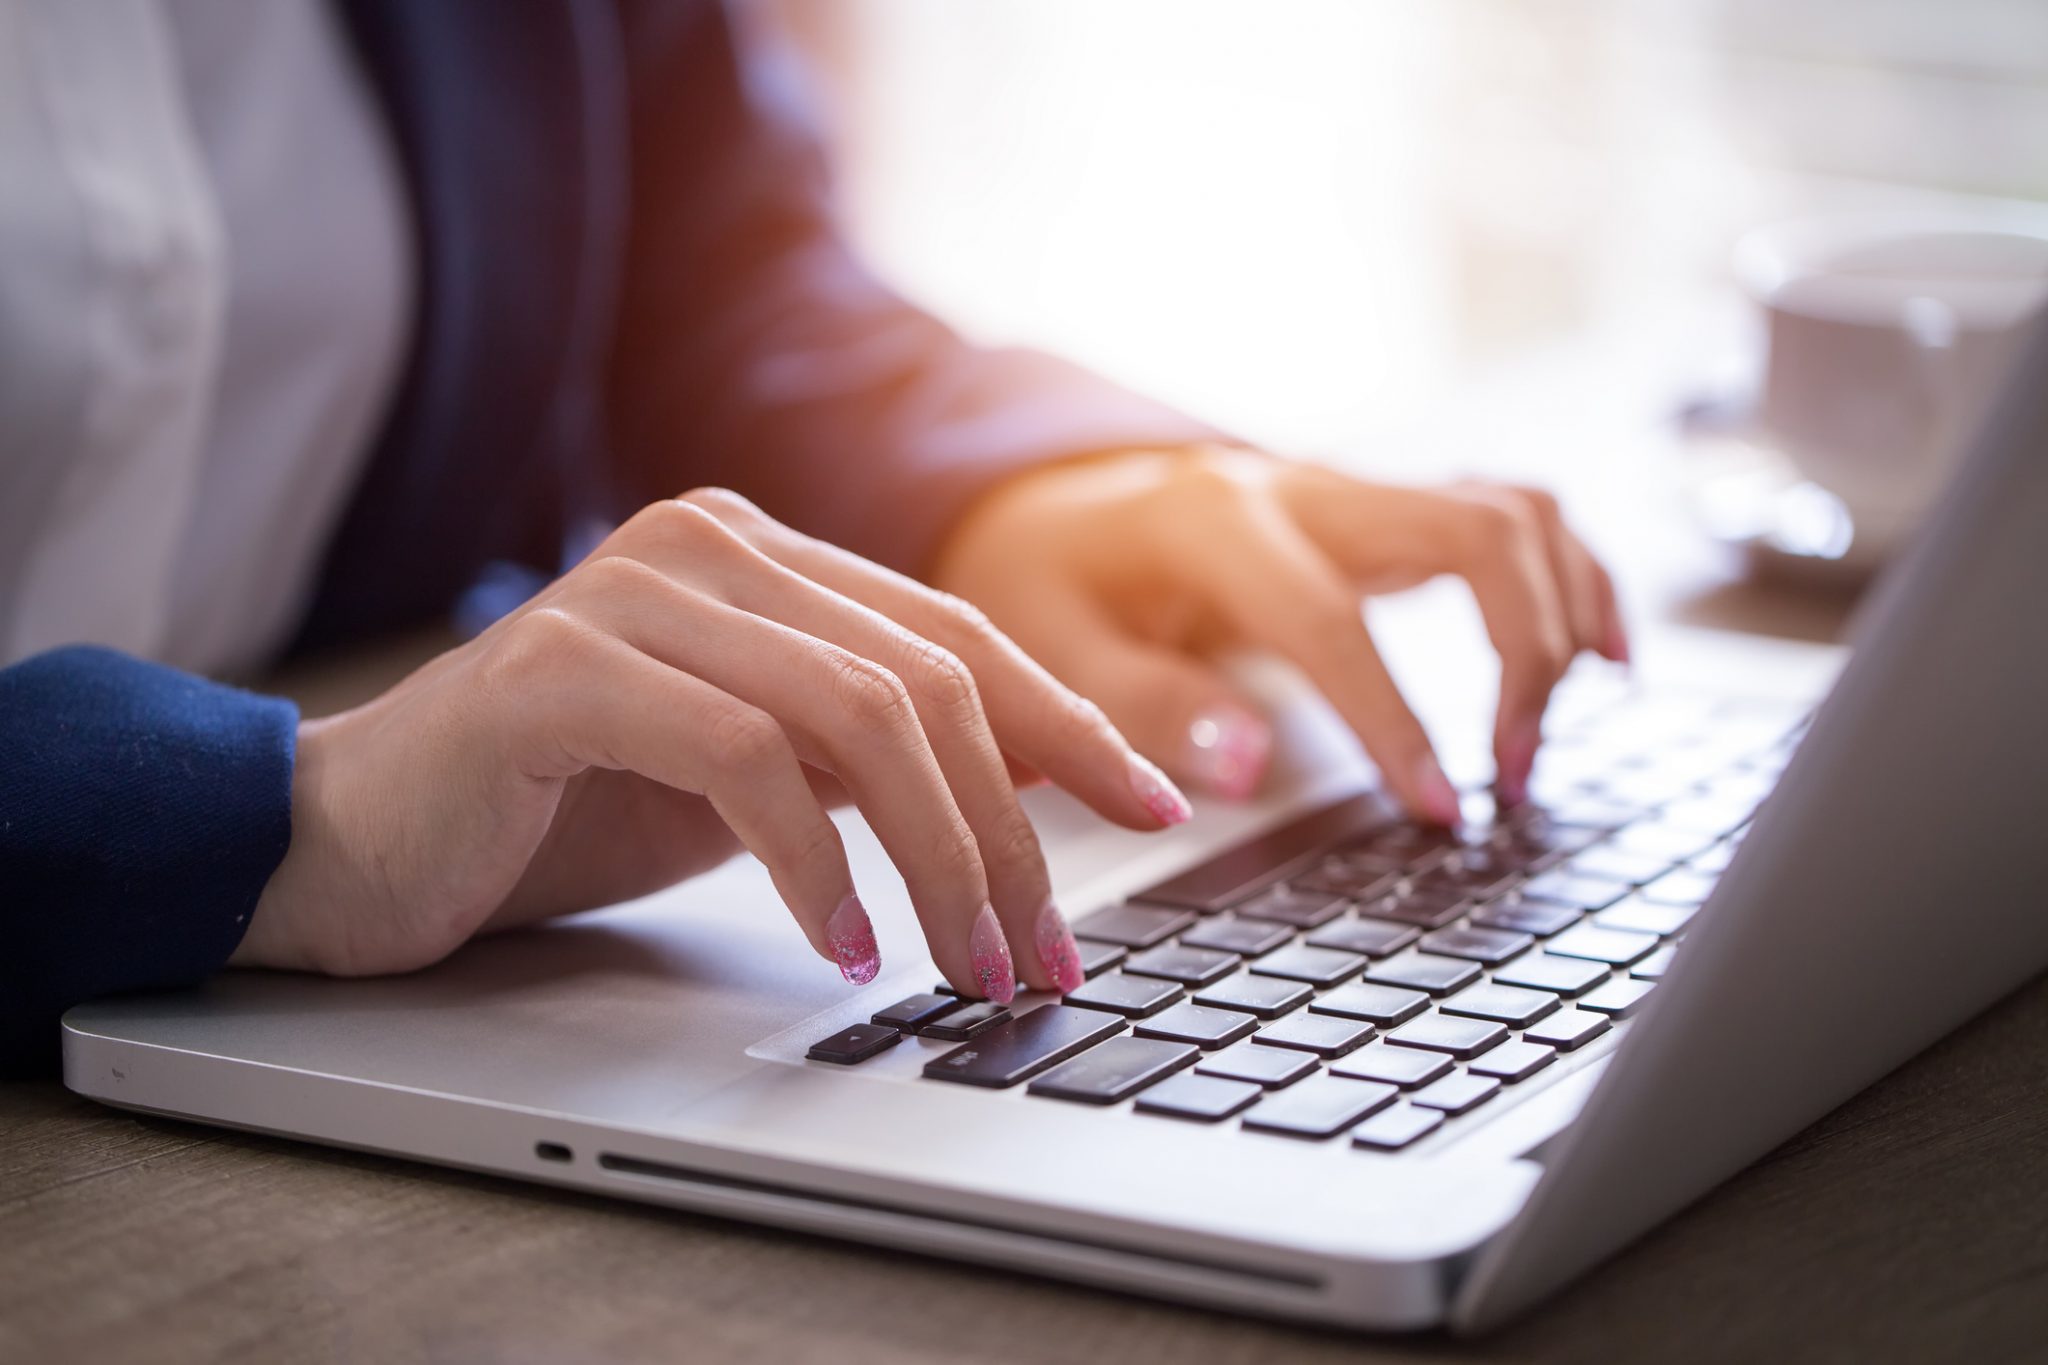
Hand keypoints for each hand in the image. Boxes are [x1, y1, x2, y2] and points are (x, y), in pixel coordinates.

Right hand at [232, 490, 1190, 999]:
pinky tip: (844, 944)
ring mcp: (632, 594)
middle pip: (928, 679)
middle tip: (1045, 952)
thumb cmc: (563, 807)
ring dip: (938, 860)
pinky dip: (814, 864)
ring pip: (857, 713)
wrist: (359, 836)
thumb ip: (867, 755)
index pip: (957, 635)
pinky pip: (742, 757)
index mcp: (766, 557)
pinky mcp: (559, 668)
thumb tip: (1031, 790)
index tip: (1156, 804)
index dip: (1067, 725)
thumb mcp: (754, 775)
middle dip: (1010, 831)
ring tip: (970, 967)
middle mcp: (710, 546)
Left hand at [931, 447, 1626, 821]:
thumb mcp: (1050, 647)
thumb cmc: (1047, 583)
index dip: (1395, 719)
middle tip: (1512, 776)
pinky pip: (1513, 516)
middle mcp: (1305, 487)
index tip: (1440, 810)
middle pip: (1474, 532)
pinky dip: (1573, 577)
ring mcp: (1356, 490)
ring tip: (1540, 739)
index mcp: (1215, 521)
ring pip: (1512, 512)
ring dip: (1559, 619)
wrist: (1052, 508)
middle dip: (1521, 655)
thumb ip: (1141, 706)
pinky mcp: (1387, 511)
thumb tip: (1244, 770)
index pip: (1332, 619)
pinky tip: (1600, 658)